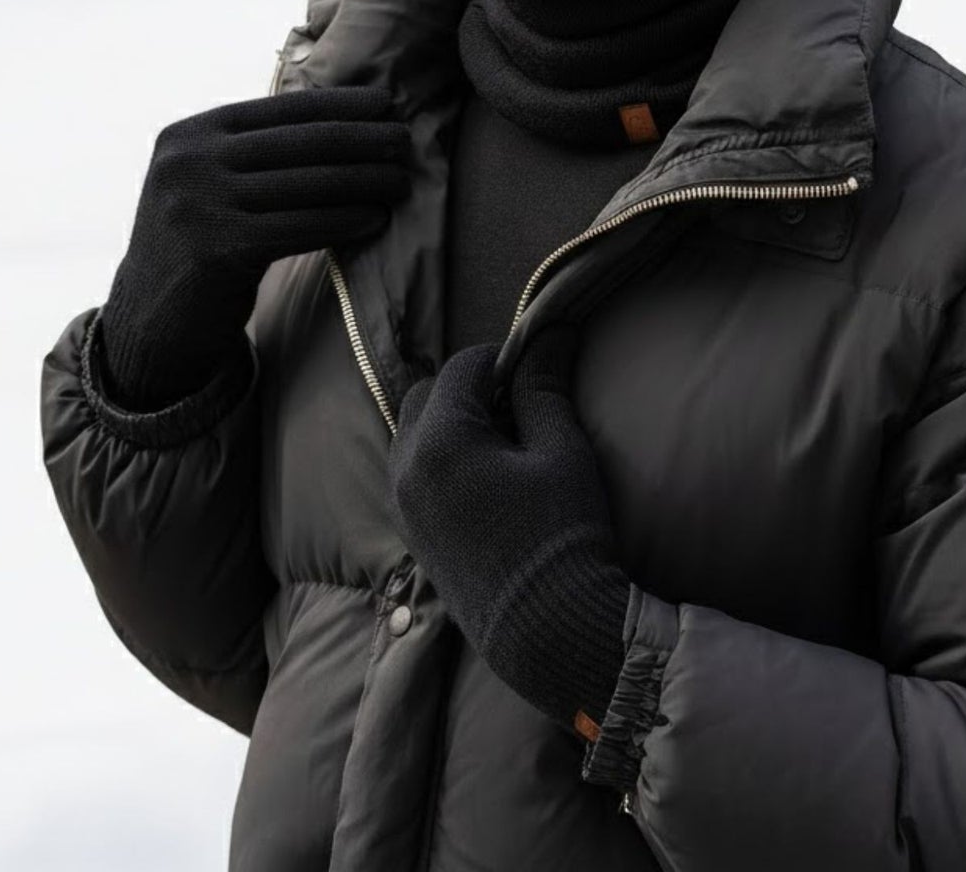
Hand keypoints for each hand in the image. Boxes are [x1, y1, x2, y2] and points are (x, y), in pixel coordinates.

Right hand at [99, 85, 411, 408]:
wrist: (148, 318)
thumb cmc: (200, 242)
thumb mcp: (209, 181)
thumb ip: (254, 149)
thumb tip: (344, 115)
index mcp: (190, 134)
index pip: (280, 108)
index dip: (339, 104)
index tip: (386, 103)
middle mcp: (190, 162)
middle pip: (300, 142)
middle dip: (362, 139)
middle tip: (405, 140)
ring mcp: (200, 205)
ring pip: (307, 184)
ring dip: (364, 180)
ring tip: (400, 180)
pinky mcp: (219, 249)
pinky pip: (301, 227)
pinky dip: (345, 220)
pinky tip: (375, 217)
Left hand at [386, 343, 630, 736]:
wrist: (546, 632)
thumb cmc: (563, 536)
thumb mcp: (562, 452)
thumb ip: (545, 388)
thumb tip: (551, 333)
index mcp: (441, 441)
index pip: (462, 367)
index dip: (502, 359)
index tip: (536, 369)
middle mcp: (406, 469)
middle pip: (427, 396)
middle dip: (468, 389)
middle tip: (519, 406)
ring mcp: (403, 506)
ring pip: (414, 434)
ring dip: (451, 424)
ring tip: (504, 444)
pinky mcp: (410, 535)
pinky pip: (413, 473)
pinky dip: (441, 459)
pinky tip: (488, 479)